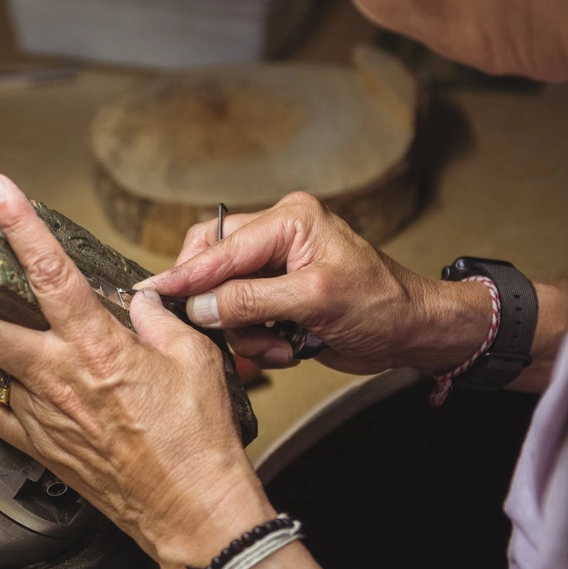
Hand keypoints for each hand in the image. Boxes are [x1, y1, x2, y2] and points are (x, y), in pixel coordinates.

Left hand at [0, 174, 272, 568]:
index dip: (20, 226)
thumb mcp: (194, 359)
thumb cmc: (199, 441)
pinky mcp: (38, 445)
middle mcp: (60, 378)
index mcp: (99, 349)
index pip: (49, 273)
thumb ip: (157, 321)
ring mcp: (42, 414)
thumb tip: (136, 301)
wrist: (191, 509)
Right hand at [141, 191, 491, 375]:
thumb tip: (199, 305)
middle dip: (223, 309)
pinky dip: (260, 341)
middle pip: (214, 268)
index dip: (187, 274)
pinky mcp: (278, 297)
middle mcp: (278, 237)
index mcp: (288, 220)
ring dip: (248, 333)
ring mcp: (277, 269)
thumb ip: (252, 299)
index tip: (154, 294)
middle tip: (235, 333)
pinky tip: (290, 349)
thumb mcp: (316, 299)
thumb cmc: (382, 304)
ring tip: (282, 346)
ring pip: (225, 300)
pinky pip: (243, 319)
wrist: (414, 333)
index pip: (221, 246)